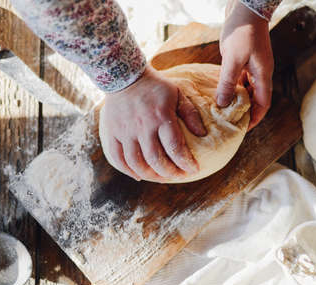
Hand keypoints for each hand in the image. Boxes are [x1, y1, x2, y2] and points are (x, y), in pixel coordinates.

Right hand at [101, 64, 206, 181]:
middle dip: (170, 173)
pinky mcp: (112, 133)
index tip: (194, 169)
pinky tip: (138, 176)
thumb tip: (203, 135)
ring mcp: (125, 131)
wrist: (124, 76)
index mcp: (161, 117)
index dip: (185, 162)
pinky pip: (117, 158)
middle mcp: (142, 126)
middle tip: (179, 176)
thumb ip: (190, 114)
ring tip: (162, 177)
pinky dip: (127, 171)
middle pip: (155, 159)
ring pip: (136, 162)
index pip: (175, 147)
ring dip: (151, 175)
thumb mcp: (177, 94)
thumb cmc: (156, 87)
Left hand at [217, 1, 273, 129]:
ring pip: (247, 89)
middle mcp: (260, 73)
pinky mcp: (245, 59)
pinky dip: (233, 86)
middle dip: (245, 111)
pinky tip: (222, 91)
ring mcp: (253, 65)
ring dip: (238, 99)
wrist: (246, 7)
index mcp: (263, 75)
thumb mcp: (233, 59)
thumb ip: (228, 82)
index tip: (244, 129)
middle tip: (231, 122)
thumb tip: (223, 104)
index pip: (263, 104)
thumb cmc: (242, 31)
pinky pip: (240, 78)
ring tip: (224, 110)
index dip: (256, 118)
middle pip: (256, 98)